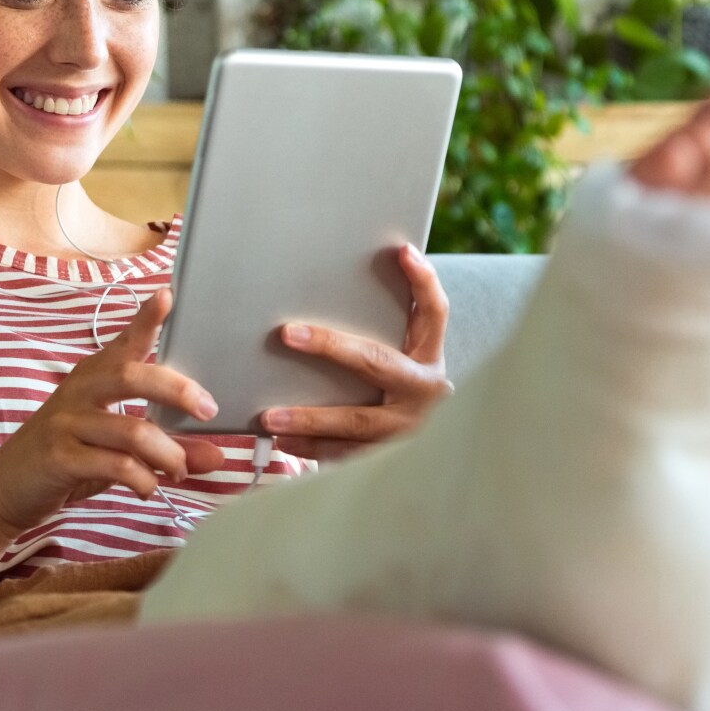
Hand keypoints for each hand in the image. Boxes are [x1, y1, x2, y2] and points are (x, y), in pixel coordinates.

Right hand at [0, 288, 226, 536]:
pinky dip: (144, 480)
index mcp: (92, 378)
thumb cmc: (66, 459)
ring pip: (133, 430)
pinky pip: (116, 465)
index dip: (146, 319)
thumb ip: (166, 449)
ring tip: (179, 471)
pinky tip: (147, 488)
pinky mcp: (60, 457)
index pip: (124, 342)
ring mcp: (67, 423)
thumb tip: (217, 456)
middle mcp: (78, 391)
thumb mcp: (116, 450)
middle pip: (131, 375)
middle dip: (176, 390)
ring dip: (168, 454)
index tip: (167, 296)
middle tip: (207, 410)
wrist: (5, 489)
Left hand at [260, 243, 452, 461]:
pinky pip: (348, 455)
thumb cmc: (403, 392)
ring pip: (356, 421)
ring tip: (269, 417)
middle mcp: (425, 392)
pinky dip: (314, 449)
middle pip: (377, 363)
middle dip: (331, 347)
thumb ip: (384, 330)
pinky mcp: (391, 458)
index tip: (401, 252)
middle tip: (288, 334)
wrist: (439, 453)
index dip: (423, 282)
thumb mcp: (408, 358)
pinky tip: (285, 443)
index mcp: (429, 358)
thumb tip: (340, 284)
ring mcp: (409, 429)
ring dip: (310, 419)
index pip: (435, 312)